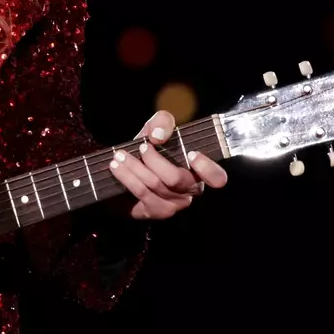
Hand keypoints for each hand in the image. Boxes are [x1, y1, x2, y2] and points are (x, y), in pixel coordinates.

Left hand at [108, 110, 227, 219]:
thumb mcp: (157, 130)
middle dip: (155, 160)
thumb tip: (159, 136)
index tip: (191, 153)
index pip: (217, 178)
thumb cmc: (149, 151)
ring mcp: (173, 204)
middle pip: (177, 178)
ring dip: (134, 167)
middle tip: (141, 147)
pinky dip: (127, 177)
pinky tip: (116, 167)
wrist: (126, 173)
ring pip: (155, 185)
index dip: (208, 168)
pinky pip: (142, 193)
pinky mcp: (155, 212)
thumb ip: (162, 122)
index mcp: (198, 171)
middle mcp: (190, 191)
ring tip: (119, 155)